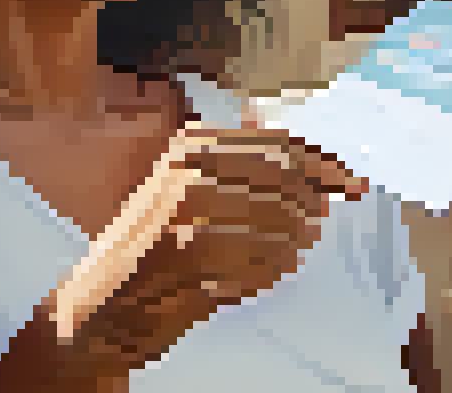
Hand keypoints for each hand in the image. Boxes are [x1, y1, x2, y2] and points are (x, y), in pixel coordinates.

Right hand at [55, 126, 363, 372]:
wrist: (101, 309)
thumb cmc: (149, 253)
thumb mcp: (186, 193)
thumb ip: (240, 169)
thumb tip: (311, 161)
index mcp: (190, 145)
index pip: (276, 142)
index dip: (321, 162)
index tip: (350, 180)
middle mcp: (188, 167)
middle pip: (282, 172)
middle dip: (312, 196)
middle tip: (321, 220)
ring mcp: (187, 206)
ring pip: (277, 213)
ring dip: (294, 235)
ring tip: (289, 248)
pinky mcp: (191, 250)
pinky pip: (262, 255)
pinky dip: (273, 266)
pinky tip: (264, 271)